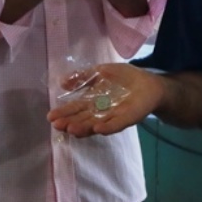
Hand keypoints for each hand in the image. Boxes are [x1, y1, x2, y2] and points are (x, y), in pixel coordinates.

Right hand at [48, 62, 164, 136]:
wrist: (150, 83)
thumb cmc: (125, 78)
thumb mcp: (101, 72)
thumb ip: (83, 77)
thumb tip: (61, 82)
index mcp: (93, 102)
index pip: (76, 109)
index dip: (64, 113)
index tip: (51, 116)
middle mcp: (100, 113)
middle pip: (83, 119)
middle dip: (70, 123)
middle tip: (57, 125)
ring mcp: (113, 117)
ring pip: (96, 124)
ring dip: (84, 127)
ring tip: (72, 128)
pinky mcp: (128, 118)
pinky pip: (116, 124)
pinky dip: (107, 127)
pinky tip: (97, 128)